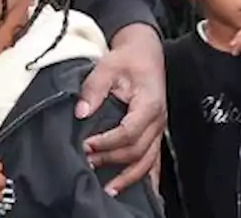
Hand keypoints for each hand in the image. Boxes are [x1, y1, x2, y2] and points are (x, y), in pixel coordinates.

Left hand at [77, 23, 165, 195]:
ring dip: (128, 176)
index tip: (87, 144)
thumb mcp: (106, 66)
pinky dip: (144, 176)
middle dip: (112, 159)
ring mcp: (159, 129)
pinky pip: (153, 160)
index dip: (107, 142)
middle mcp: (157, 120)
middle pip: (138, 150)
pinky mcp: (155, 133)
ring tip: (108, 188)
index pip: (129, 132)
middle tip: (87, 162)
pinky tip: (133, 187)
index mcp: (148, 104)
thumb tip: (81, 112)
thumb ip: (93, 88)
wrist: (145, 52)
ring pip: (148, 161)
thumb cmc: (128, 59)